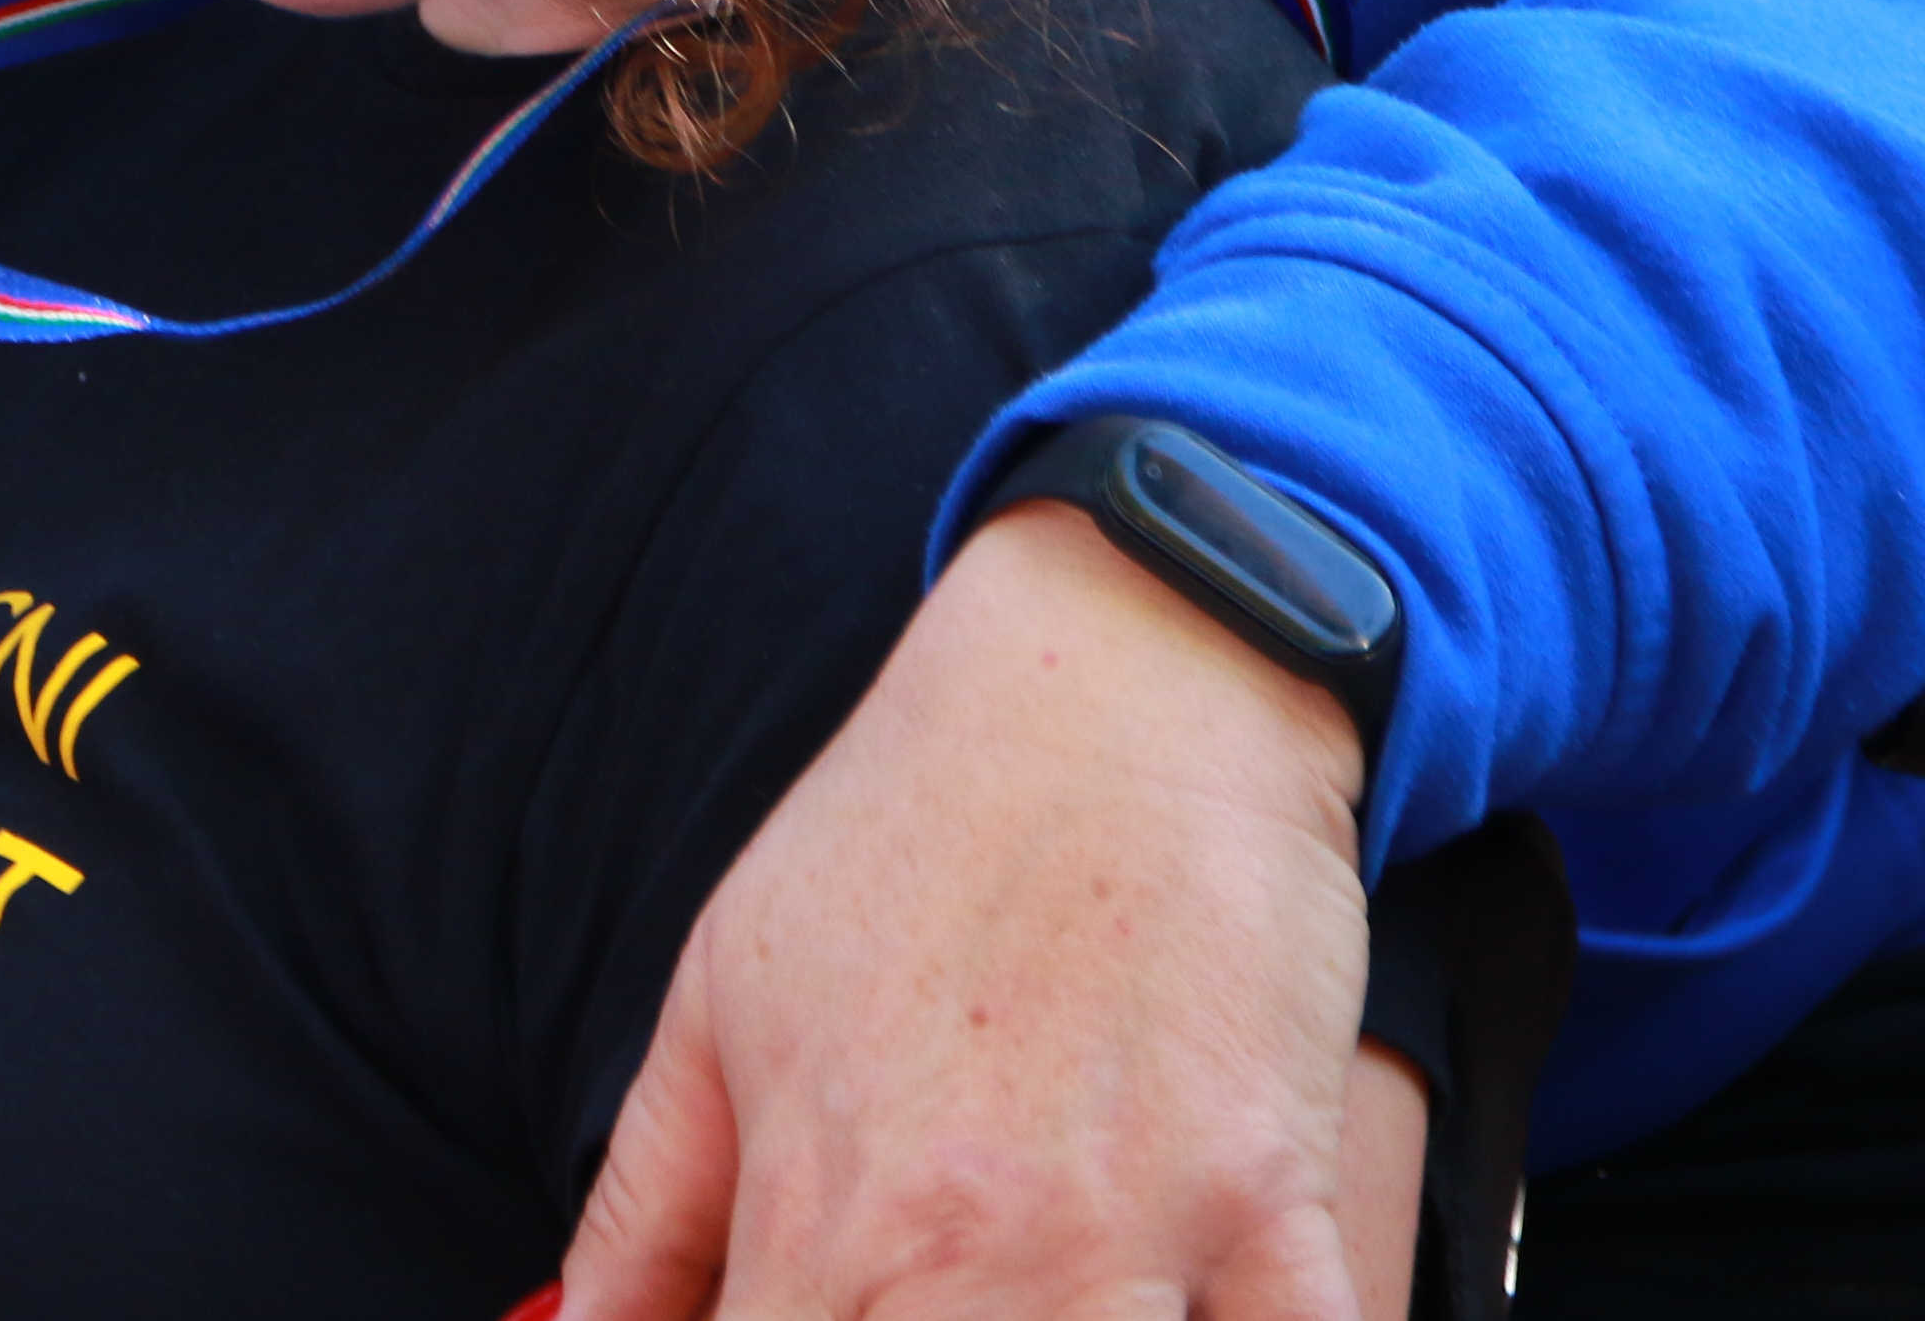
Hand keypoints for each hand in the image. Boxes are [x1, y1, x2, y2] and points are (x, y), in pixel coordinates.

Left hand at [562, 502, 1387, 1320]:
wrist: (1122, 668)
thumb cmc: (918, 818)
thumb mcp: (726, 990)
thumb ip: (649, 1200)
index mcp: (825, 1218)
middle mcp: (970, 1254)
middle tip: (916, 1299)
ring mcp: (1132, 1236)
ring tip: (1033, 1304)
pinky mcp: (1275, 1201)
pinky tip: (1189, 1307)